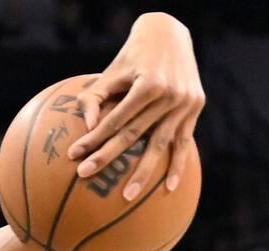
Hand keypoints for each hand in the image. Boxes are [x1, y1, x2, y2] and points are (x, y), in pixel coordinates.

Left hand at [67, 13, 204, 199]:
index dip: (94, 138)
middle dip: (108, 157)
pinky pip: (184, 143)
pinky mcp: (195, 110)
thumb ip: (94, 98)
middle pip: (134, 135)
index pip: (116, 119)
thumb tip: (87, 128)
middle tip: (85, 176)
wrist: (169, 36)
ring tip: (127, 197)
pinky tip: (168, 188)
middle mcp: (170, 95)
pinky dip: (177, 166)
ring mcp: (186, 104)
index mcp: (148, 84)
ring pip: (160, 144)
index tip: (73, 156)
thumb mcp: (111, 72)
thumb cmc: (132, 57)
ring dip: (144, 173)